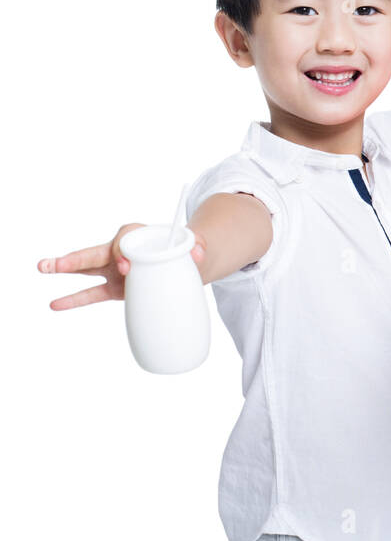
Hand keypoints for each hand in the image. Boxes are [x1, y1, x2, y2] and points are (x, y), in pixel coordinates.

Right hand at [38, 224, 206, 309]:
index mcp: (140, 236)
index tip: (126, 267)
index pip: (124, 239)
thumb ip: (197, 246)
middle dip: (74, 257)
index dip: (121, 251)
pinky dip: (74, 299)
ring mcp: (115, 269)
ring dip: (64, 269)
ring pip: (86, 269)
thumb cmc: (189, 251)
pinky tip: (55, 304)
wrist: (188, 264)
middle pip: (95, 251)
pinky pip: (91, 294)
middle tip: (53, 264)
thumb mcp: (197, 246)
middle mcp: (122, 251)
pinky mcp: (115, 288)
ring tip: (41, 269)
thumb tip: (198, 253)